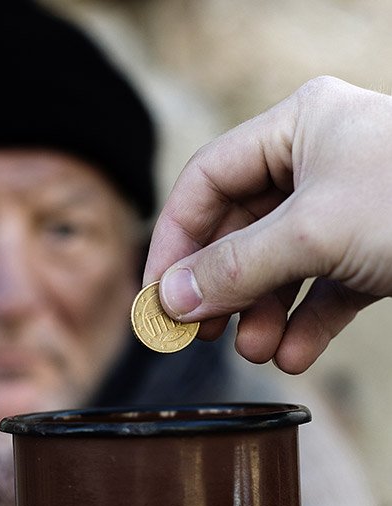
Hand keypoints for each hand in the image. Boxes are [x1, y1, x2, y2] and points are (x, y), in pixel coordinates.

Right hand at [145, 76, 391, 372]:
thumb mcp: (312, 231)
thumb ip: (235, 267)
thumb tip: (169, 300)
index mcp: (297, 128)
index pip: (208, 181)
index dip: (175, 239)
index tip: (157, 295)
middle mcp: (317, 163)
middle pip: (241, 229)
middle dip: (219, 287)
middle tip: (194, 333)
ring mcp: (346, 209)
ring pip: (281, 265)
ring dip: (260, 314)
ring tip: (253, 350)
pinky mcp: (373, 251)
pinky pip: (325, 290)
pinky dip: (305, 325)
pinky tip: (291, 356)